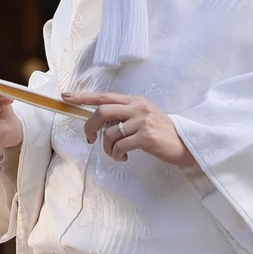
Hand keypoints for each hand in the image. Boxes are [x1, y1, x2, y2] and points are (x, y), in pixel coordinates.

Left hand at [82, 92, 196, 168]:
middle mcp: (138, 107)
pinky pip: (120, 146)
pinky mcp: (146, 136)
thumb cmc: (162, 132)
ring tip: (116, 154)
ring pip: (109, 133)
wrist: (186, 143)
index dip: (83, 96)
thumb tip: (101, 123)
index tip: (67, 96)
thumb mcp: (144, 117)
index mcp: (135, 101)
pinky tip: (124, 158)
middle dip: (90, 127)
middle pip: (102, 111)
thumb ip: (124, 116)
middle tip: (90, 140)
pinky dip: (117, 155)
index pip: (104, 96)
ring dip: (107, 148)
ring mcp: (142, 121)